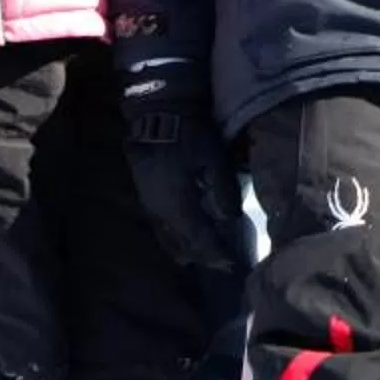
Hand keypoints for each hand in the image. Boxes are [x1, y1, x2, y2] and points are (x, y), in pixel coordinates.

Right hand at [119, 51, 248, 274]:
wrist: (155, 115)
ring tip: (205, 257)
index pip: (199, 239)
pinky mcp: (146, 197)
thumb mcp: (213, 158)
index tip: (233, 264)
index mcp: (177, 204)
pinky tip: (184, 239)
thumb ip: (223, 190)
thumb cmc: (188, 134)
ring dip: (187, 249)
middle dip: (203, 256)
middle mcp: (160, 212)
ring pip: (168, 239)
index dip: (216, 254)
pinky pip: (161, 228)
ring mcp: (150, 206)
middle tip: (223, 264)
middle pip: (182, 244)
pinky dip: (175, 238)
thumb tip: (231, 219)